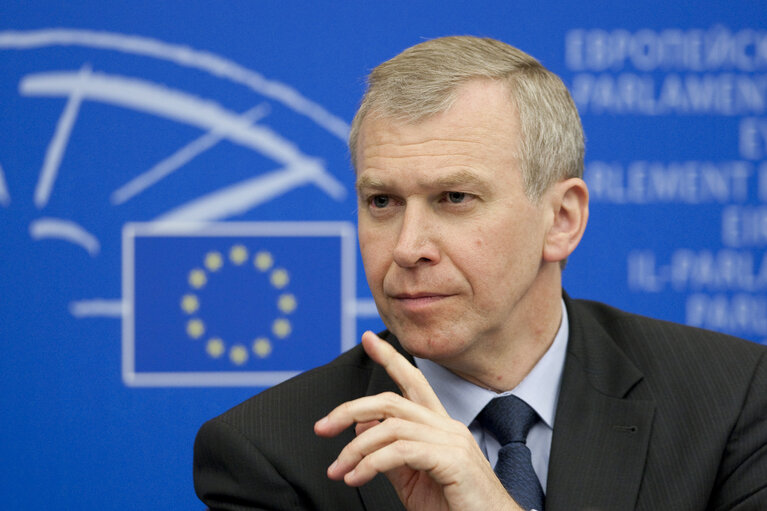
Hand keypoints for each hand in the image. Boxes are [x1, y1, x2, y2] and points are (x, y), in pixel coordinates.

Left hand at [314, 331, 521, 510]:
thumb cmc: (454, 508)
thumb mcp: (412, 479)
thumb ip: (388, 453)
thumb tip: (361, 428)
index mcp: (439, 426)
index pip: (412, 382)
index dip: (390, 358)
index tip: (368, 339)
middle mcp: (446, 426)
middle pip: (390, 401)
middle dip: (350, 410)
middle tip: (322, 427)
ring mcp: (452, 440)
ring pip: (390, 428)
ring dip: (355, 450)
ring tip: (338, 471)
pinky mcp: (452, 459)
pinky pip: (400, 452)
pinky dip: (371, 464)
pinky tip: (357, 478)